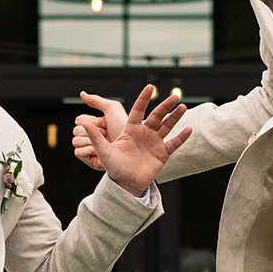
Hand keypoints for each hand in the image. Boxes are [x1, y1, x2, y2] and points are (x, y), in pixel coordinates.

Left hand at [72, 85, 190, 196]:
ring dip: (175, 117)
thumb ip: (95, 136)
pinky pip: (173, 143)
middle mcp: (144, 133)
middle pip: (156, 116)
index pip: (138, 110)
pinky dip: (181, 137)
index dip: (143, 99)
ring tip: (182, 106)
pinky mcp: (162, 154)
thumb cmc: (113, 167)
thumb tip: (84, 123)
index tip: (150, 87)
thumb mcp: (103, 151)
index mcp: (130, 130)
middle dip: (165, 106)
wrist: (125, 184)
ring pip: (166, 126)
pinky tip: (189, 129)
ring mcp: (154, 143)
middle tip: (175, 96)